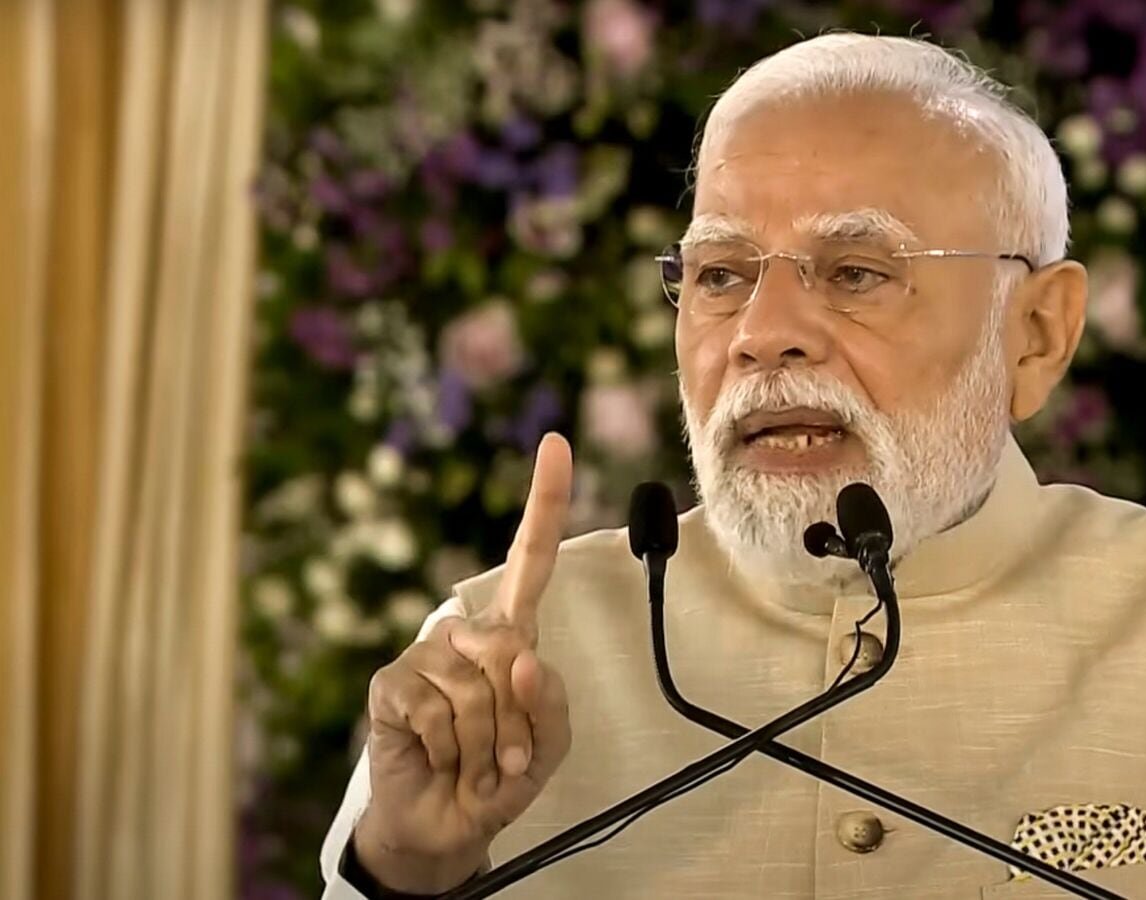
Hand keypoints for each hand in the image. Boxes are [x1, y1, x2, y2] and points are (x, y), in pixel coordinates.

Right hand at [353, 433, 574, 893]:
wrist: (448, 824)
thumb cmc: (502, 773)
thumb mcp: (549, 743)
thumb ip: (548, 698)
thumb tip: (519, 654)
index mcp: (512, 635)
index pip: (531, 559)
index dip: (544, 501)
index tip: (555, 442)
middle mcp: (467, 634)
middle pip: (510, 650)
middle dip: (516, 716)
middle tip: (506, 755)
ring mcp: (424, 654)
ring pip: (473, 688)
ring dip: (484, 742)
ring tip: (474, 761)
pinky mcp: (390, 684)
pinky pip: (433, 708)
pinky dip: (449, 747)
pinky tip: (439, 757)